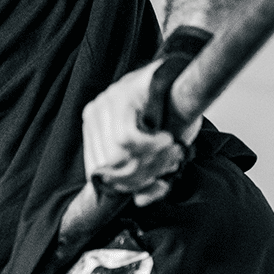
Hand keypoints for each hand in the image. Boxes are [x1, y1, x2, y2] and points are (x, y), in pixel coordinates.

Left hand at [82, 61, 201, 206]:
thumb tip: (140, 200)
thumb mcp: (156, 152)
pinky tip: (168, 140)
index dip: (127, 186)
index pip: (98, 173)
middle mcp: (93, 116)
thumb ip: (149, 177)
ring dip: (150, 161)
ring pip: (118, 155)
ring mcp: (104, 104)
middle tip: (169, 166)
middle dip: (143, 175)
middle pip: (109, 167)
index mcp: (93, 131)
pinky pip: (128, 138)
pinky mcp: (122, 96)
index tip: (156, 182)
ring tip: (172, 152)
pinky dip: (151, 147)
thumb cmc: (168, 115)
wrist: (180, 73)